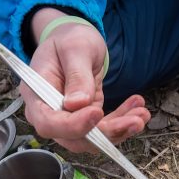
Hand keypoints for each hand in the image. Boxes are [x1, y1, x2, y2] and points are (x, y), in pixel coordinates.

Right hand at [21, 8, 149, 151]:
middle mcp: (50, 112)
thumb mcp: (74, 48)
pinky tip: (139, 109)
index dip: (73, 125)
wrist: (75, 42)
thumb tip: (77, 104)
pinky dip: (123, 121)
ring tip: (142, 115)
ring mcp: (69, 119)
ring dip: (120, 130)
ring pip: (94, 138)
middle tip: (134, 121)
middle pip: (74, 138)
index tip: (97, 113)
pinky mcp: (87, 118)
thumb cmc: (69, 39)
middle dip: (106, 134)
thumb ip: (76, 76)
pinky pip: (105, 128)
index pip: (49, 122)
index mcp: (36, 94)